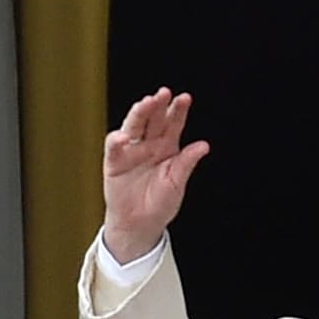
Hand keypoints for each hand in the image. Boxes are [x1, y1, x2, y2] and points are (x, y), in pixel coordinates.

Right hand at [102, 87, 209, 262]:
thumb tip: (203, 146)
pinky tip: (123, 137)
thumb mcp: (177, 183)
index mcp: (167, 146)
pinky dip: (117, 140)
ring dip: (139, 113)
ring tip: (145, 104)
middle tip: (163, 94)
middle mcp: (149, 144)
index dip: (178, 110)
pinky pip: (115, 147)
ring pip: (134, 126)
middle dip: (158, 105)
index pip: (173, 123)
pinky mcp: (114, 161)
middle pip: (153, 118)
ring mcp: (131, 150)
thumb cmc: (160, 203)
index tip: (185, 99)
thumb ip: (187, 163)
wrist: (140, 224)